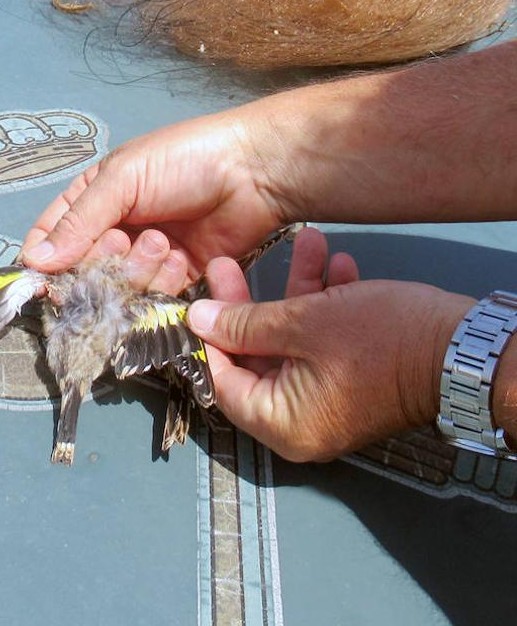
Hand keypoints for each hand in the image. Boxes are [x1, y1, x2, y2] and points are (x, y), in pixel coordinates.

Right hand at [20, 110, 288, 278]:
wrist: (256, 172)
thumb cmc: (184, 161)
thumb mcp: (122, 180)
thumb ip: (78, 222)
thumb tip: (33, 263)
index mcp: (91, 199)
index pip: (49, 238)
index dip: (44, 261)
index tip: (46, 281)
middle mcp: (113, 231)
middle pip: (82, 272)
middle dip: (100, 263)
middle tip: (123, 241)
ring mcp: (144, 259)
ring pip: (117, 290)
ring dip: (136, 272)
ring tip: (162, 243)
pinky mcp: (176, 280)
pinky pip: (152, 301)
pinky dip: (162, 286)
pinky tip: (180, 260)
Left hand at [190, 228, 474, 461]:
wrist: (468, 350)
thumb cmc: (386, 342)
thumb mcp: (303, 323)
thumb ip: (244, 324)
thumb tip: (199, 320)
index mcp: (281, 423)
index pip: (222, 381)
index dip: (208, 336)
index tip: (199, 299)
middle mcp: (301, 423)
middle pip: (256, 356)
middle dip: (251, 301)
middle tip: (232, 263)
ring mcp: (329, 402)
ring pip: (294, 340)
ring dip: (297, 291)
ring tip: (303, 244)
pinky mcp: (355, 381)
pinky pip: (325, 343)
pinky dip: (327, 305)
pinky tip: (338, 263)